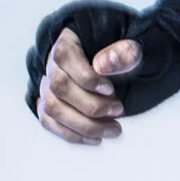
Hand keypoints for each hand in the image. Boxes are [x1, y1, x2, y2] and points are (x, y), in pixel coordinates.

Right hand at [34, 24, 141, 143]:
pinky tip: (95, 138)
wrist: (120, 69)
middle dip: (90, 105)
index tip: (110, 89)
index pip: (63, 56)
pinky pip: (49, 122)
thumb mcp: (132, 50)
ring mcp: (47, 86)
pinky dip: (71, 134)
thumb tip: (103, 64)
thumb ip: (123, 52)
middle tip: (118, 110)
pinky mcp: (49, 105)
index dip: (85, 77)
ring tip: (112, 129)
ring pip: (52, 108)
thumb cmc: (123, 58)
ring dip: (83, 124)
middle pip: (58, 87)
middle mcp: (52, 64)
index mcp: (68, 42)